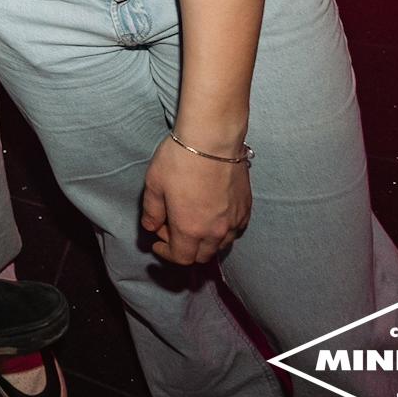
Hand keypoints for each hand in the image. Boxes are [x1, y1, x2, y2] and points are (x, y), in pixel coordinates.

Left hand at [139, 135, 250, 264]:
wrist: (213, 139)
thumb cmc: (180, 159)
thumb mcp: (154, 185)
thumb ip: (152, 211)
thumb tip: (151, 227)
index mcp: (190, 229)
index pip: (181, 257)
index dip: (166, 253)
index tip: (158, 242)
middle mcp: (215, 231)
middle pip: (202, 255)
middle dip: (184, 248)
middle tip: (170, 227)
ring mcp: (234, 220)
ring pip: (220, 245)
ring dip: (204, 241)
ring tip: (192, 220)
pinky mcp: (246, 208)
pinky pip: (235, 230)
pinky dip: (222, 230)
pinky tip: (212, 214)